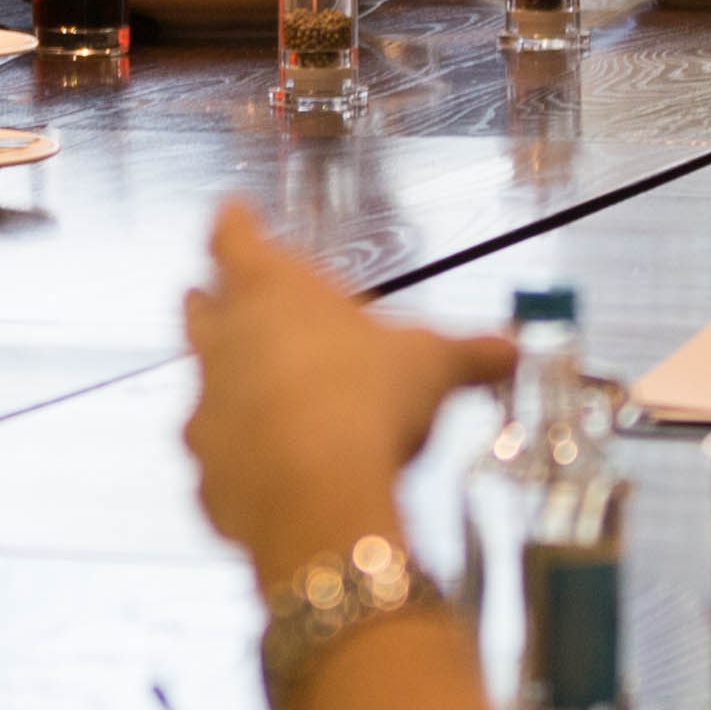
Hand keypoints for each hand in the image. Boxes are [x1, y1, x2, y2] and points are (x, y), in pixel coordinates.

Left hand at [182, 203, 509, 586]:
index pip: (234, 235)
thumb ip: (469, 354)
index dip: (234, 222)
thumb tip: (509, 350)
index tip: (231, 211)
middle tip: (212, 292)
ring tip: (258, 395)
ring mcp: (205, 410)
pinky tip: (269, 474)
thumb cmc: (370, 402)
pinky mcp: (205, 475)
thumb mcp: (433, 367)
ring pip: (202, 386)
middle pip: (200, 307)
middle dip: (210, 299)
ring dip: (227, 387)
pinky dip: (239, 462)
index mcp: (270, 290)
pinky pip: (219, 462)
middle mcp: (224, 341)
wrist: (319, 497)